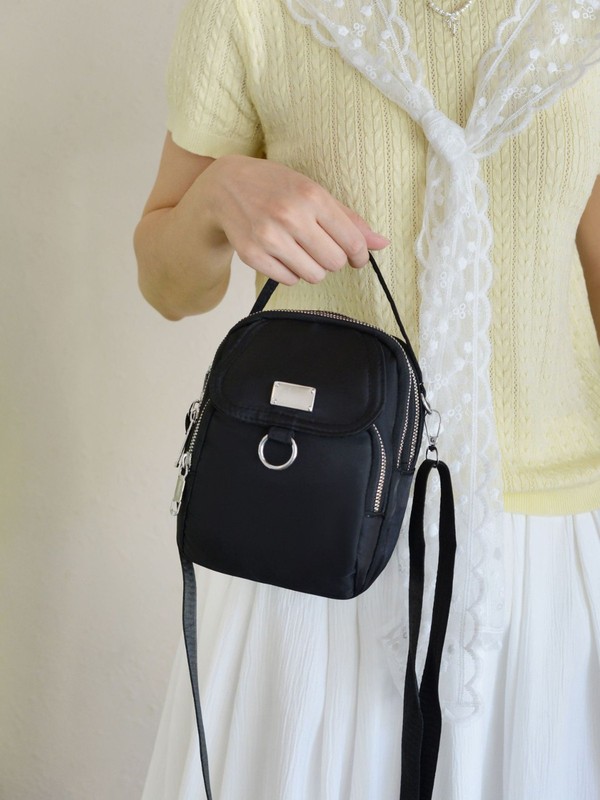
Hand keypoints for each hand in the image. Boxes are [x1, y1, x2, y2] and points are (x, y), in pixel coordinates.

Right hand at [205, 155, 390, 285]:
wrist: (225, 187)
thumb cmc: (276, 187)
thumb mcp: (313, 191)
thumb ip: (348, 219)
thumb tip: (381, 243)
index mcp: (311, 196)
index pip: (352, 241)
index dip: (359, 255)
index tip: (356, 257)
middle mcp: (290, 216)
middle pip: (334, 262)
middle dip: (332, 260)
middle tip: (320, 247)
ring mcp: (269, 237)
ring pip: (313, 275)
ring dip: (312, 268)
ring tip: (300, 250)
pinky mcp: (252, 255)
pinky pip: (289, 280)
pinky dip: (291, 272)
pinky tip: (282, 254)